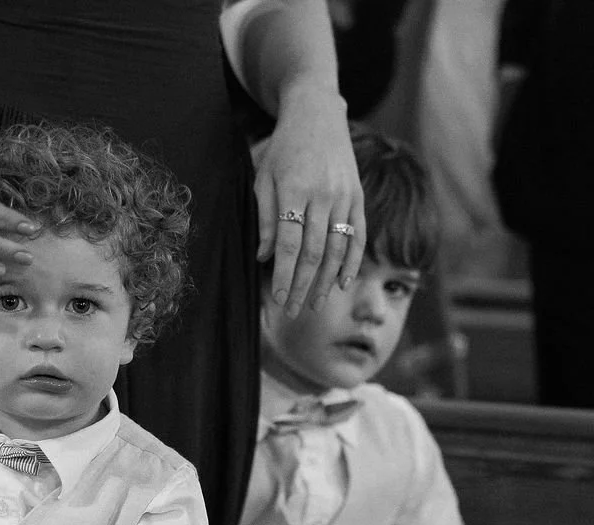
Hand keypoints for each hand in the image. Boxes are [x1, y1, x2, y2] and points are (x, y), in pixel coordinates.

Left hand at [252, 84, 365, 316]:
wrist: (317, 115)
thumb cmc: (283, 149)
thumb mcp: (263, 178)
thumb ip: (264, 218)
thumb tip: (264, 258)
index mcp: (295, 191)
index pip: (288, 244)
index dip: (283, 274)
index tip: (277, 299)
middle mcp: (323, 196)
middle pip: (313, 252)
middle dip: (302, 285)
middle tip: (293, 311)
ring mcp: (344, 196)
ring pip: (337, 248)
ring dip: (326, 280)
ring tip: (315, 304)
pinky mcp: (358, 196)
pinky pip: (358, 234)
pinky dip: (352, 261)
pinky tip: (343, 282)